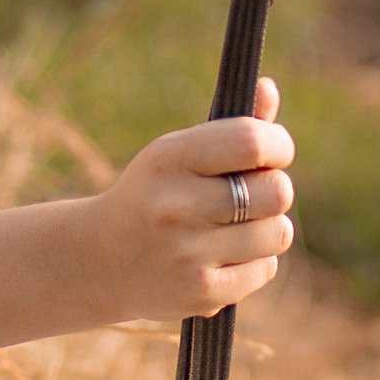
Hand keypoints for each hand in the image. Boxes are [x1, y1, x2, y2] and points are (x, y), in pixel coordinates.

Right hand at [84, 76, 294, 324]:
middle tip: (254, 192)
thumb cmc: (154, 193)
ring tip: (240, 226)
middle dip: (274, 189)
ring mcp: (188, 253)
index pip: (251, 141)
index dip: (277, 145)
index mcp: (171, 158)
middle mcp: (177, 205)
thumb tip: (269, 87)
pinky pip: (266, 269)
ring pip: (278, 233)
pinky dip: (256, 262)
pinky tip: (225, 255)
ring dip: (269, 228)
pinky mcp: (201, 292)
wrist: (101, 260)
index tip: (274, 151)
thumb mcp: (178, 152)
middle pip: (276, 191)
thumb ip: (231, 126)